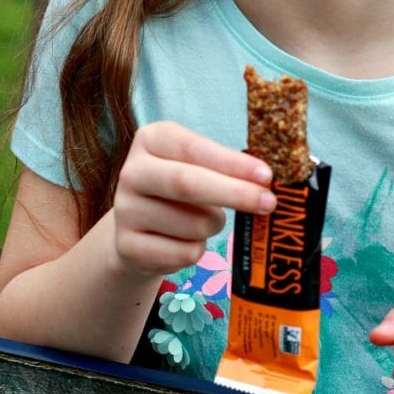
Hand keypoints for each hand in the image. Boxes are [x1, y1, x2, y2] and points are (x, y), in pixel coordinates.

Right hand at [113, 121, 274, 278]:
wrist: (137, 230)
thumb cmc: (179, 190)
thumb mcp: (196, 166)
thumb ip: (224, 168)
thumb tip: (265, 183)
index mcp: (151, 139)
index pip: (194, 149)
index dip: (232, 163)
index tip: (266, 176)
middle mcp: (131, 172)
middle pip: (187, 183)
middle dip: (235, 194)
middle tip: (268, 203)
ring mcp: (125, 211)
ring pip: (193, 224)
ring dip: (215, 225)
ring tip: (206, 221)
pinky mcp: (127, 246)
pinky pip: (184, 254)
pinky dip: (198, 249)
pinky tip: (184, 241)